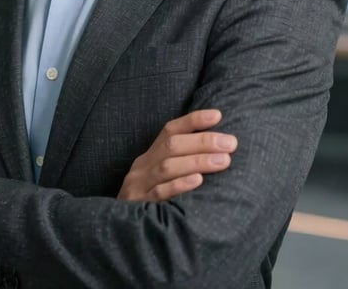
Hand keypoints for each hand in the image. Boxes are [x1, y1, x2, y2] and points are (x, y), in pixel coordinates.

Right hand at [117, 109, 236, 201]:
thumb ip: (179, 164)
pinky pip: (160, 193)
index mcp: (149, 157)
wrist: (117, 232)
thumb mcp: (159, 179)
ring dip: (197, 161)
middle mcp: (143, 167)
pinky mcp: (139, 206)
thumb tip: (218, 150)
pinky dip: (179, 185)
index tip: (217, 115)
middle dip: (203, 141)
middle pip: (172, 146)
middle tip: (230, 143)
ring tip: (223, 160)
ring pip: (168, 167)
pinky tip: (198, 181)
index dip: (193, 121)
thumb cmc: (149, 202)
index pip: (170, 131)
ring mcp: (139, 185)